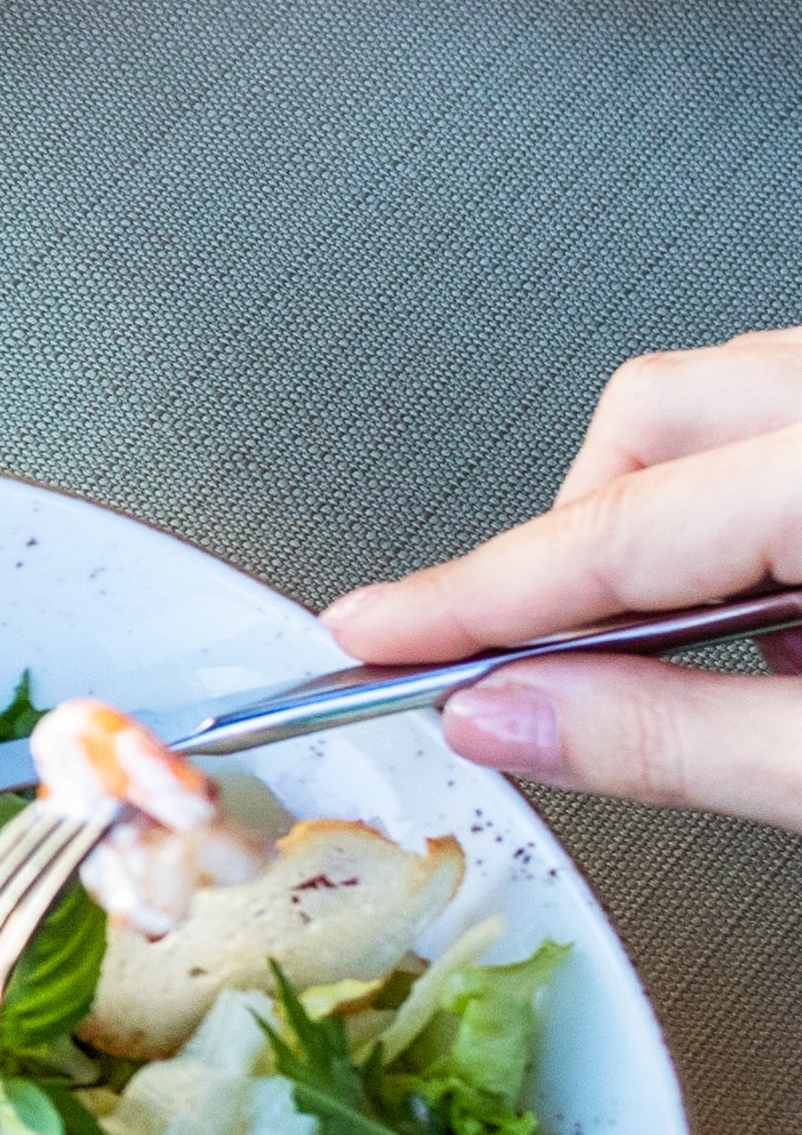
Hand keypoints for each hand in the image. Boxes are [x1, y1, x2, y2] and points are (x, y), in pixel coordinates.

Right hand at [323, 325, 801, 821]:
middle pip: (651, 417)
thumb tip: (503, 716)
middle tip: (556, 661)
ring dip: (669, 518)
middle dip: (577, 541)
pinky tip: (787, 596)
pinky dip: (750, 502)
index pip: (615, 529)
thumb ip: (674, 738)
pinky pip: (787, 415)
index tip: (373, 633)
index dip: (473, 595)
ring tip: (717, 643)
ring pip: (720, 396)